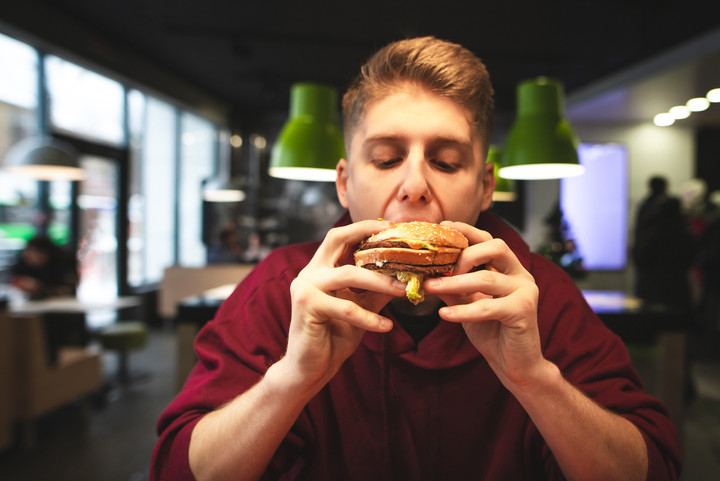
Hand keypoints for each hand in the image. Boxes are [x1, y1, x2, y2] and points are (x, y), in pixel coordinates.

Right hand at [283, 220, 406, 391]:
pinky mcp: (307, 307)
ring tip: (404, 291)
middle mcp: (309, 273)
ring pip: (348, 274)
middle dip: (367, 234)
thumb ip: (376, 292)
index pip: (340, 238)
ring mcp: (305, 288)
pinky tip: (386, 326)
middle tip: (396, 239)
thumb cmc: (333, 337)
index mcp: (320, 269)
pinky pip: (346, 308)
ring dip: (380, 282)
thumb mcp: (361, 309)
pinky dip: (369, 317)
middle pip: (337, 240)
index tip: (391, 226)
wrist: (309, 369)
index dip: (363, 228)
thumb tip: (406, 277)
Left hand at [423, 221, 543, 389]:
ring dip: (455, 283)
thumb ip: (452, 286)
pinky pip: (489, 307)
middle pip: (495, 247)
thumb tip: (423, 272)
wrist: (514, 365)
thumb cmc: (491, 332)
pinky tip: (444, 314)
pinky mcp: (525, 311)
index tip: (442, 227)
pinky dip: (464, 310)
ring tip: (430, 288)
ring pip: (487, 279)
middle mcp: (520, 275)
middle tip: (440, 268)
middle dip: (464, 255)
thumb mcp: (466, 304)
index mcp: (508, 268)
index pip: (488, 240)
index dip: (466, 230)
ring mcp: (526, 291)